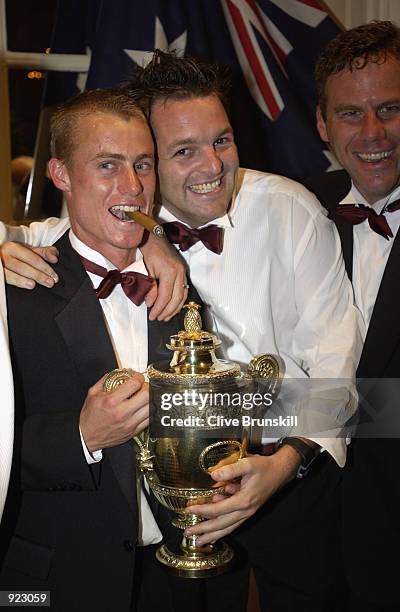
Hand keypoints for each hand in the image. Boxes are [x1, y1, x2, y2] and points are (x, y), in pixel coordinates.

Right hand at [1, 241, 58, 288]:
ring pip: (10, 273)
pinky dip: (14, 282)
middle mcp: (5, 255)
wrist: (0, 258)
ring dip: (22, 280)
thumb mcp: (28, 251)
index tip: (54, 276)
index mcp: (13, 247)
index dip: (44, 267)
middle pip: (22, 266)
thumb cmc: (15, 256)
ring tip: (33, 285)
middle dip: (37, 275)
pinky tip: (23, 286)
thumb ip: (43, 253)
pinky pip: (4, 279)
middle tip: (50, 282)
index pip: (32, 258)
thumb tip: (54, 258)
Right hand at [79, 372, 148, 451]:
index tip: (138, 377)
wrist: (86, 437)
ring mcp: (129, 424)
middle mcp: (122, 412)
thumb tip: (118, 372)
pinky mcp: (133, 432)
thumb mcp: (93, 393)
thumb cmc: (89, 416)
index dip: (139, 377)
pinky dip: (150, 412)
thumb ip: (105, 380)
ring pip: (151, 408)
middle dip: (147, 387)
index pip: (134, 384)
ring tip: (145, 397)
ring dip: (150, 399)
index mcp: (112, 401)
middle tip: (143, 386)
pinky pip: (149, 420)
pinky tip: (144, 408)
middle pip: (147, 395)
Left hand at [141, 233, 187, 320]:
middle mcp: (179, 272)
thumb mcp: (145, 270)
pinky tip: (173, 306)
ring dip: (175, 308)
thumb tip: (150, 303)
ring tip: (166, 316)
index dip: (159, 308)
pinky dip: (179, 300)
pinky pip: (184, 289)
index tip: (152, 316)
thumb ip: (149, 288)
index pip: (165, 296)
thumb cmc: (147, 250)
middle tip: (159, 318)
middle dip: (167, 311)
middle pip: (176, 298)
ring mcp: (183, 271)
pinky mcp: (183, 270)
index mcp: (169, 271)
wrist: (153, 235)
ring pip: (183, 295)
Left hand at [184, 447, 300, 544]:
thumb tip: (213, 475)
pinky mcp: (249, 510)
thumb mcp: (248, 464)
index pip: (218, 510)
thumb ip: (230, 469)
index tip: (188, 510)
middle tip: (188, 533)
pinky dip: (223, 529)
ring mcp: (248, 512)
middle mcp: (246, 510)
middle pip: (222, 525)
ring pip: (228, 528)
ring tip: (200, 541)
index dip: (202, 511)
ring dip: (213, 535)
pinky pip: (234, 523)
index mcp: (244, 500)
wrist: (281, 471)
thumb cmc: (265, 467)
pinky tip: (214, 530)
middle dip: (204, 531)